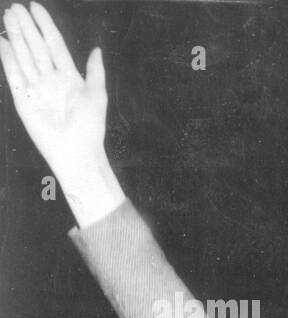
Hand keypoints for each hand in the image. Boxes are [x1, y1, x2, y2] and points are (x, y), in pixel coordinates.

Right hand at [0, 2, 122, 225]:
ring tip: (7, 17)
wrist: (76, 151)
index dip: (45, 25)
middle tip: (15, 7)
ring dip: (15, 36)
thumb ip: (95, 71)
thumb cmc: (90, 126)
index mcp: (69, 77)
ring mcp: (35, 87)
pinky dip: (7, 58)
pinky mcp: (22, 99)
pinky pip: (13, 74)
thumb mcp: (97, 95)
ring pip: (23, 56)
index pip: (54, 44)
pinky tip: (2, 42)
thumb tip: (96, 49)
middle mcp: (50, 79)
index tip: (35, 6)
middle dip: (26, 27)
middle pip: (36, 46)